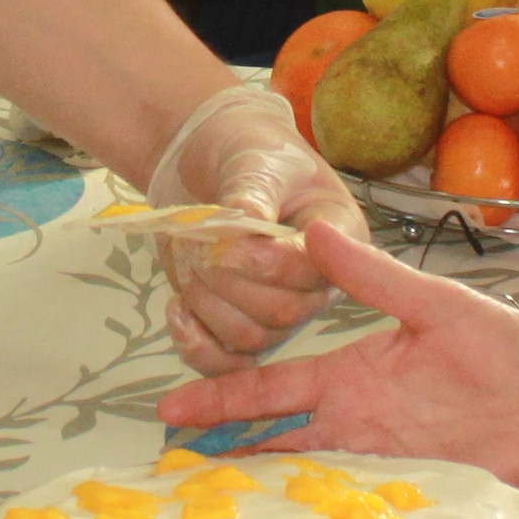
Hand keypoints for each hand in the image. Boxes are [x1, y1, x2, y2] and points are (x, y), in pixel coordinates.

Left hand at [140, 83, 371, 374]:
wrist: (215, 166)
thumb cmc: (251, 155)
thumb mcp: (258, 160)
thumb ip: (254, 190)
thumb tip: (247, 219)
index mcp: (342, 239)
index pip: (313, 270)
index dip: (266, 263)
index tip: (224, 239)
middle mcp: (318, 285)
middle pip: (283, 313)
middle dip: (230, 280)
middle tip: (199, 244)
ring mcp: (281, 311)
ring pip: (251, 339)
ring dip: (207, 303)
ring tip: (187, 258)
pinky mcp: (243, 325)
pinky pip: (226, 363)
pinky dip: (195, 346)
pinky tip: (176, 309)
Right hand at [157, 219, 518, 481]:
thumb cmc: (501, 346)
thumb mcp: (433, 305)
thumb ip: (373, 277)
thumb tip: (311, 232)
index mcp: (352, 374)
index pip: (273, 389)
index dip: (223, 397)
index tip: (173, 406)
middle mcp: (356, 421)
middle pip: (276, 442)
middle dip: (224, 455)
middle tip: (166, 474)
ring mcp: (380, 460)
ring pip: (306, 480)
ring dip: (263, 494)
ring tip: (209, 515)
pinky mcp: (410, 492)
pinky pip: (354, 508)